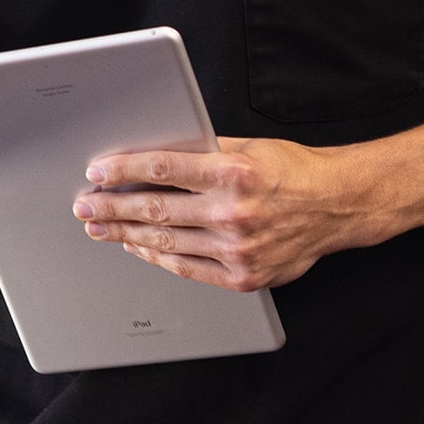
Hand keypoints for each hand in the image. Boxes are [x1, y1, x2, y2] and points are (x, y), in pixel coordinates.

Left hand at [72, 136, 367, 290]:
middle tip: (84, 206)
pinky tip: (137, 247)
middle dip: (111, 207)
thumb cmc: (292, 171)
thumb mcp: (247, 147)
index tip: (96, 172)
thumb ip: (201, 151)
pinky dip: (158, 257)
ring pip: (167, 241)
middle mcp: (234, 212)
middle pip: (155, 209)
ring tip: (100, 228)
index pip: (162, 170)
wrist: (339, 206)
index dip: (122, 171)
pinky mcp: (244, 276)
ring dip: (126, 234)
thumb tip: (151, 153)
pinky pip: (188, 267)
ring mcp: (239, 249)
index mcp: (233, 173)